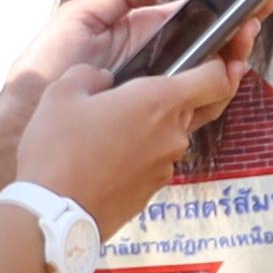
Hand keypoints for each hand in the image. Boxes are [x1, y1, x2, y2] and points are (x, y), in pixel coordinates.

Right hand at [15, 27, 245, 232]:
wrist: (52, 215)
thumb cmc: (57, 149)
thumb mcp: (63, 93)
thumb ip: (90, 75)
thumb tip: (101, 79)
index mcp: (159, 102)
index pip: (217, 78)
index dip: (221, 65)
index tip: (215, 57)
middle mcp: (173, 134)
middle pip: (198, 106)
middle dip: (183, 93)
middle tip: (153, 86)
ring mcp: (165, 167)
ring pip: (172, 135)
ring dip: (154, 125)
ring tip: (113, 125)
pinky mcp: (151, 192)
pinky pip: (155, 161)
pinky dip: (141, 152)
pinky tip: (108, 153)